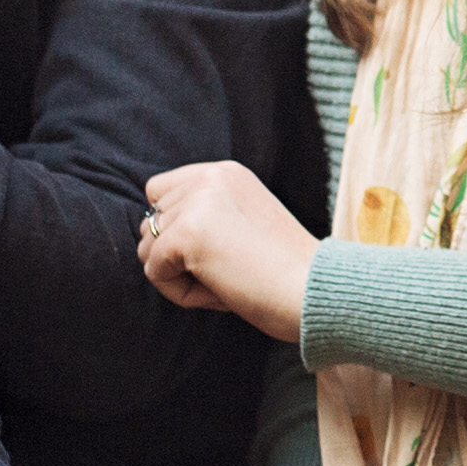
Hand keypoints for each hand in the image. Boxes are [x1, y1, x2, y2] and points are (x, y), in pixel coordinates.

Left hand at [133, 158, 315, 340]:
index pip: (160, 192)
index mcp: (225, 172)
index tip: (219, 252)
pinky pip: (154, 271)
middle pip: (152, 223)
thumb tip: (150, 238)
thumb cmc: (287, 274)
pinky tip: (221, 292)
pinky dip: (180, 293)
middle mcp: (209, 177)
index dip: (177, 229)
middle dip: (178, 257)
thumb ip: (204, 218)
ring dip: (178, 276)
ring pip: (149, 248)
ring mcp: (196, 203)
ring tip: (226, 281)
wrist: (317, 290)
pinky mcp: (187, 234)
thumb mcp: (243, 226)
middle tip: (228, 272)